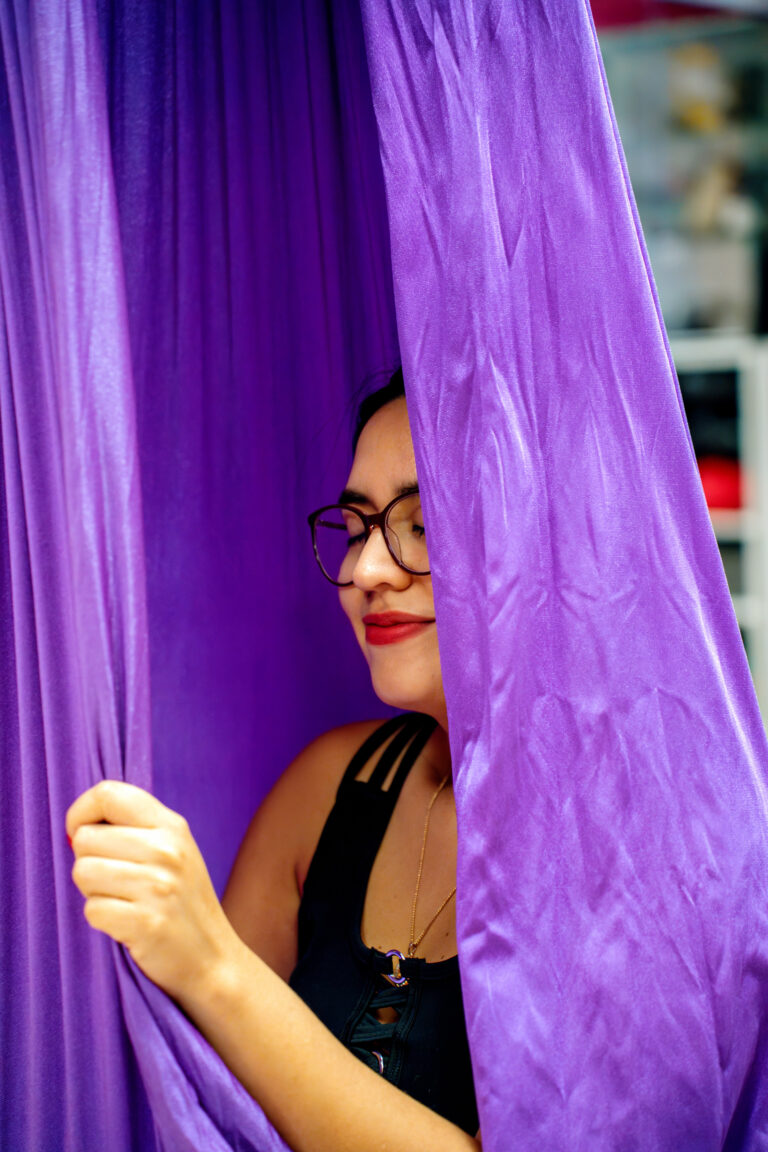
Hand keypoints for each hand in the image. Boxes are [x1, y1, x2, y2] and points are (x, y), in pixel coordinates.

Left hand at [66, 781, 237, 1002]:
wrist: (212, 959)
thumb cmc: (182, 902)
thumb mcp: (172, 851)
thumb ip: (134, 829)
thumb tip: (75, 828)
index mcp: (171, 825)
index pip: (108, 793)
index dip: (81, 812)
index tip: (80, 833)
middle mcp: (167, 850)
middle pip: (85, 838)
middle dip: (89, 862)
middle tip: (117, 882)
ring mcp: (158, 886)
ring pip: (83, 872)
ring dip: (93, 892)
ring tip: (123, 901)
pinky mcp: (146, 922)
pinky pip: (92, 909)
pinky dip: (102, 920)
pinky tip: (126, 924)